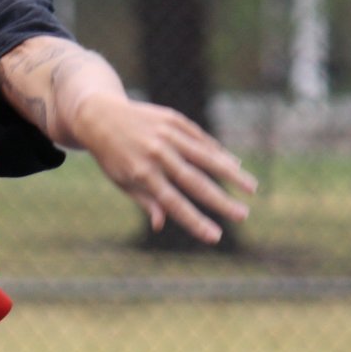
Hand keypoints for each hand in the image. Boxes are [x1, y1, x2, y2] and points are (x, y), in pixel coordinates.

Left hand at [73, 94, 255, 243]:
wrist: (98, 114)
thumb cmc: (111, 155)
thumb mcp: (121, 181)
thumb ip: (145, 201)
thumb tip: (161, 224)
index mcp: (141, 173)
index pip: (173, 203)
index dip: (195, 221)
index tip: (216, 237)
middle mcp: (156, 154)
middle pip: (194, 182)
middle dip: (221, 201)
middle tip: (244, 215)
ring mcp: (166, 134)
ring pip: (205, 157)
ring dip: (231, 174)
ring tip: (252, 189)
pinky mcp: (173, 119)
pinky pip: (200, 139)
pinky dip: (217, 152)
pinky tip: (234, 164)